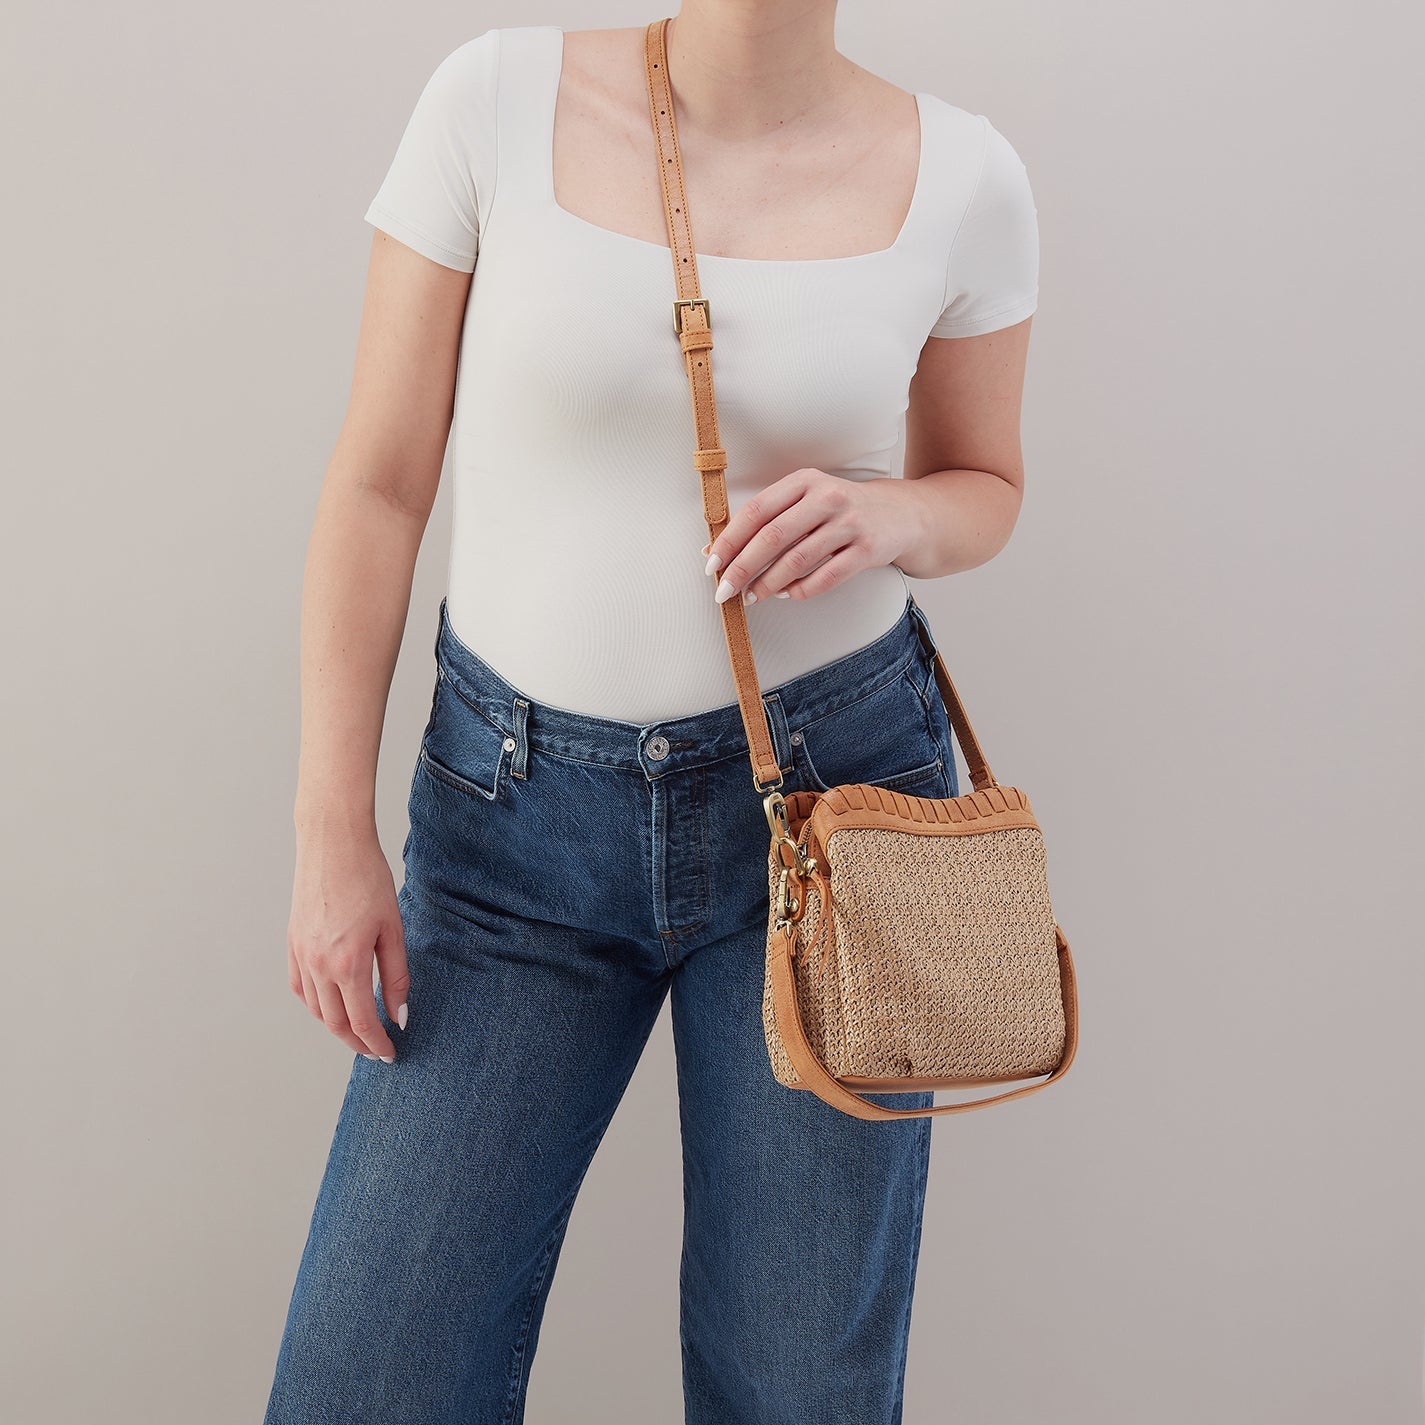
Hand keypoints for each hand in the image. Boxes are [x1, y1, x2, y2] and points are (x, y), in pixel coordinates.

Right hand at [287, 825, 408, 1061]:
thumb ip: (397, 975)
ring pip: (316, 1009)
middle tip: (376, 1050)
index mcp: (348, 964)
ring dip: (336, 1026)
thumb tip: (399, 1014)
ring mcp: (301, 956)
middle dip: (357, 1042)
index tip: (390, 1053)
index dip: (376, 1043)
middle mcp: (319, 966)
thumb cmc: (368, 879)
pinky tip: (331, 1005)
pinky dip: (315, 1004)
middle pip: (336, 1022)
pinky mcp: (292, 944)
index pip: (362, 1021)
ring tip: (358, 1031)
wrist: (333, 845)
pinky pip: (300, 987)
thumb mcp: (393, 928)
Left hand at [701, 469, 919, 604]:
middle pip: (772, 537)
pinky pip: (826, 578)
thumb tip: (716, 550)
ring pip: (797, 560)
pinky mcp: (866, 550)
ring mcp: (849, 523)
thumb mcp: (806, 500)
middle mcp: (827, 497)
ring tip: (752, 597)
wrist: (900, 514)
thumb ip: (767, 520)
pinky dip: (801, 590)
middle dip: (742, 568)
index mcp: (804, 481)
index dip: (730, 539)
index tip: (711, 563)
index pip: (756, 511)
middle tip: (724, 591)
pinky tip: (787, 595)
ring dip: (768, 584)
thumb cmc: (839, 510)